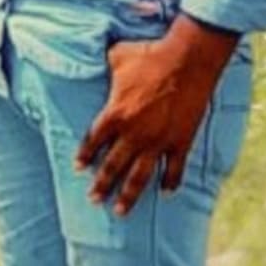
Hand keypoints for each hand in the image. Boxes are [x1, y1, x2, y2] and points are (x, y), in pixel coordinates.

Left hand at [75, 16, 238, 215]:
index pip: (93, 140)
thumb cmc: (149, 56)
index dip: (84, 155)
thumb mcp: (117, 57)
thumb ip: (105, 65)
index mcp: (114, 113)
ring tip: (120, 210)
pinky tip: (165, 193)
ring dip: (129, 195)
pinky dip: (170, 183)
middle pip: (113, 165)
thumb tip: (95, 55)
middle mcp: (133, 132)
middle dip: (102, 185)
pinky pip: (174, 169)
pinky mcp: (181, 141)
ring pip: (140, 176)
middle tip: (94, 199)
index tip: (78, 168)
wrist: (187, 60)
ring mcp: (158, 140)